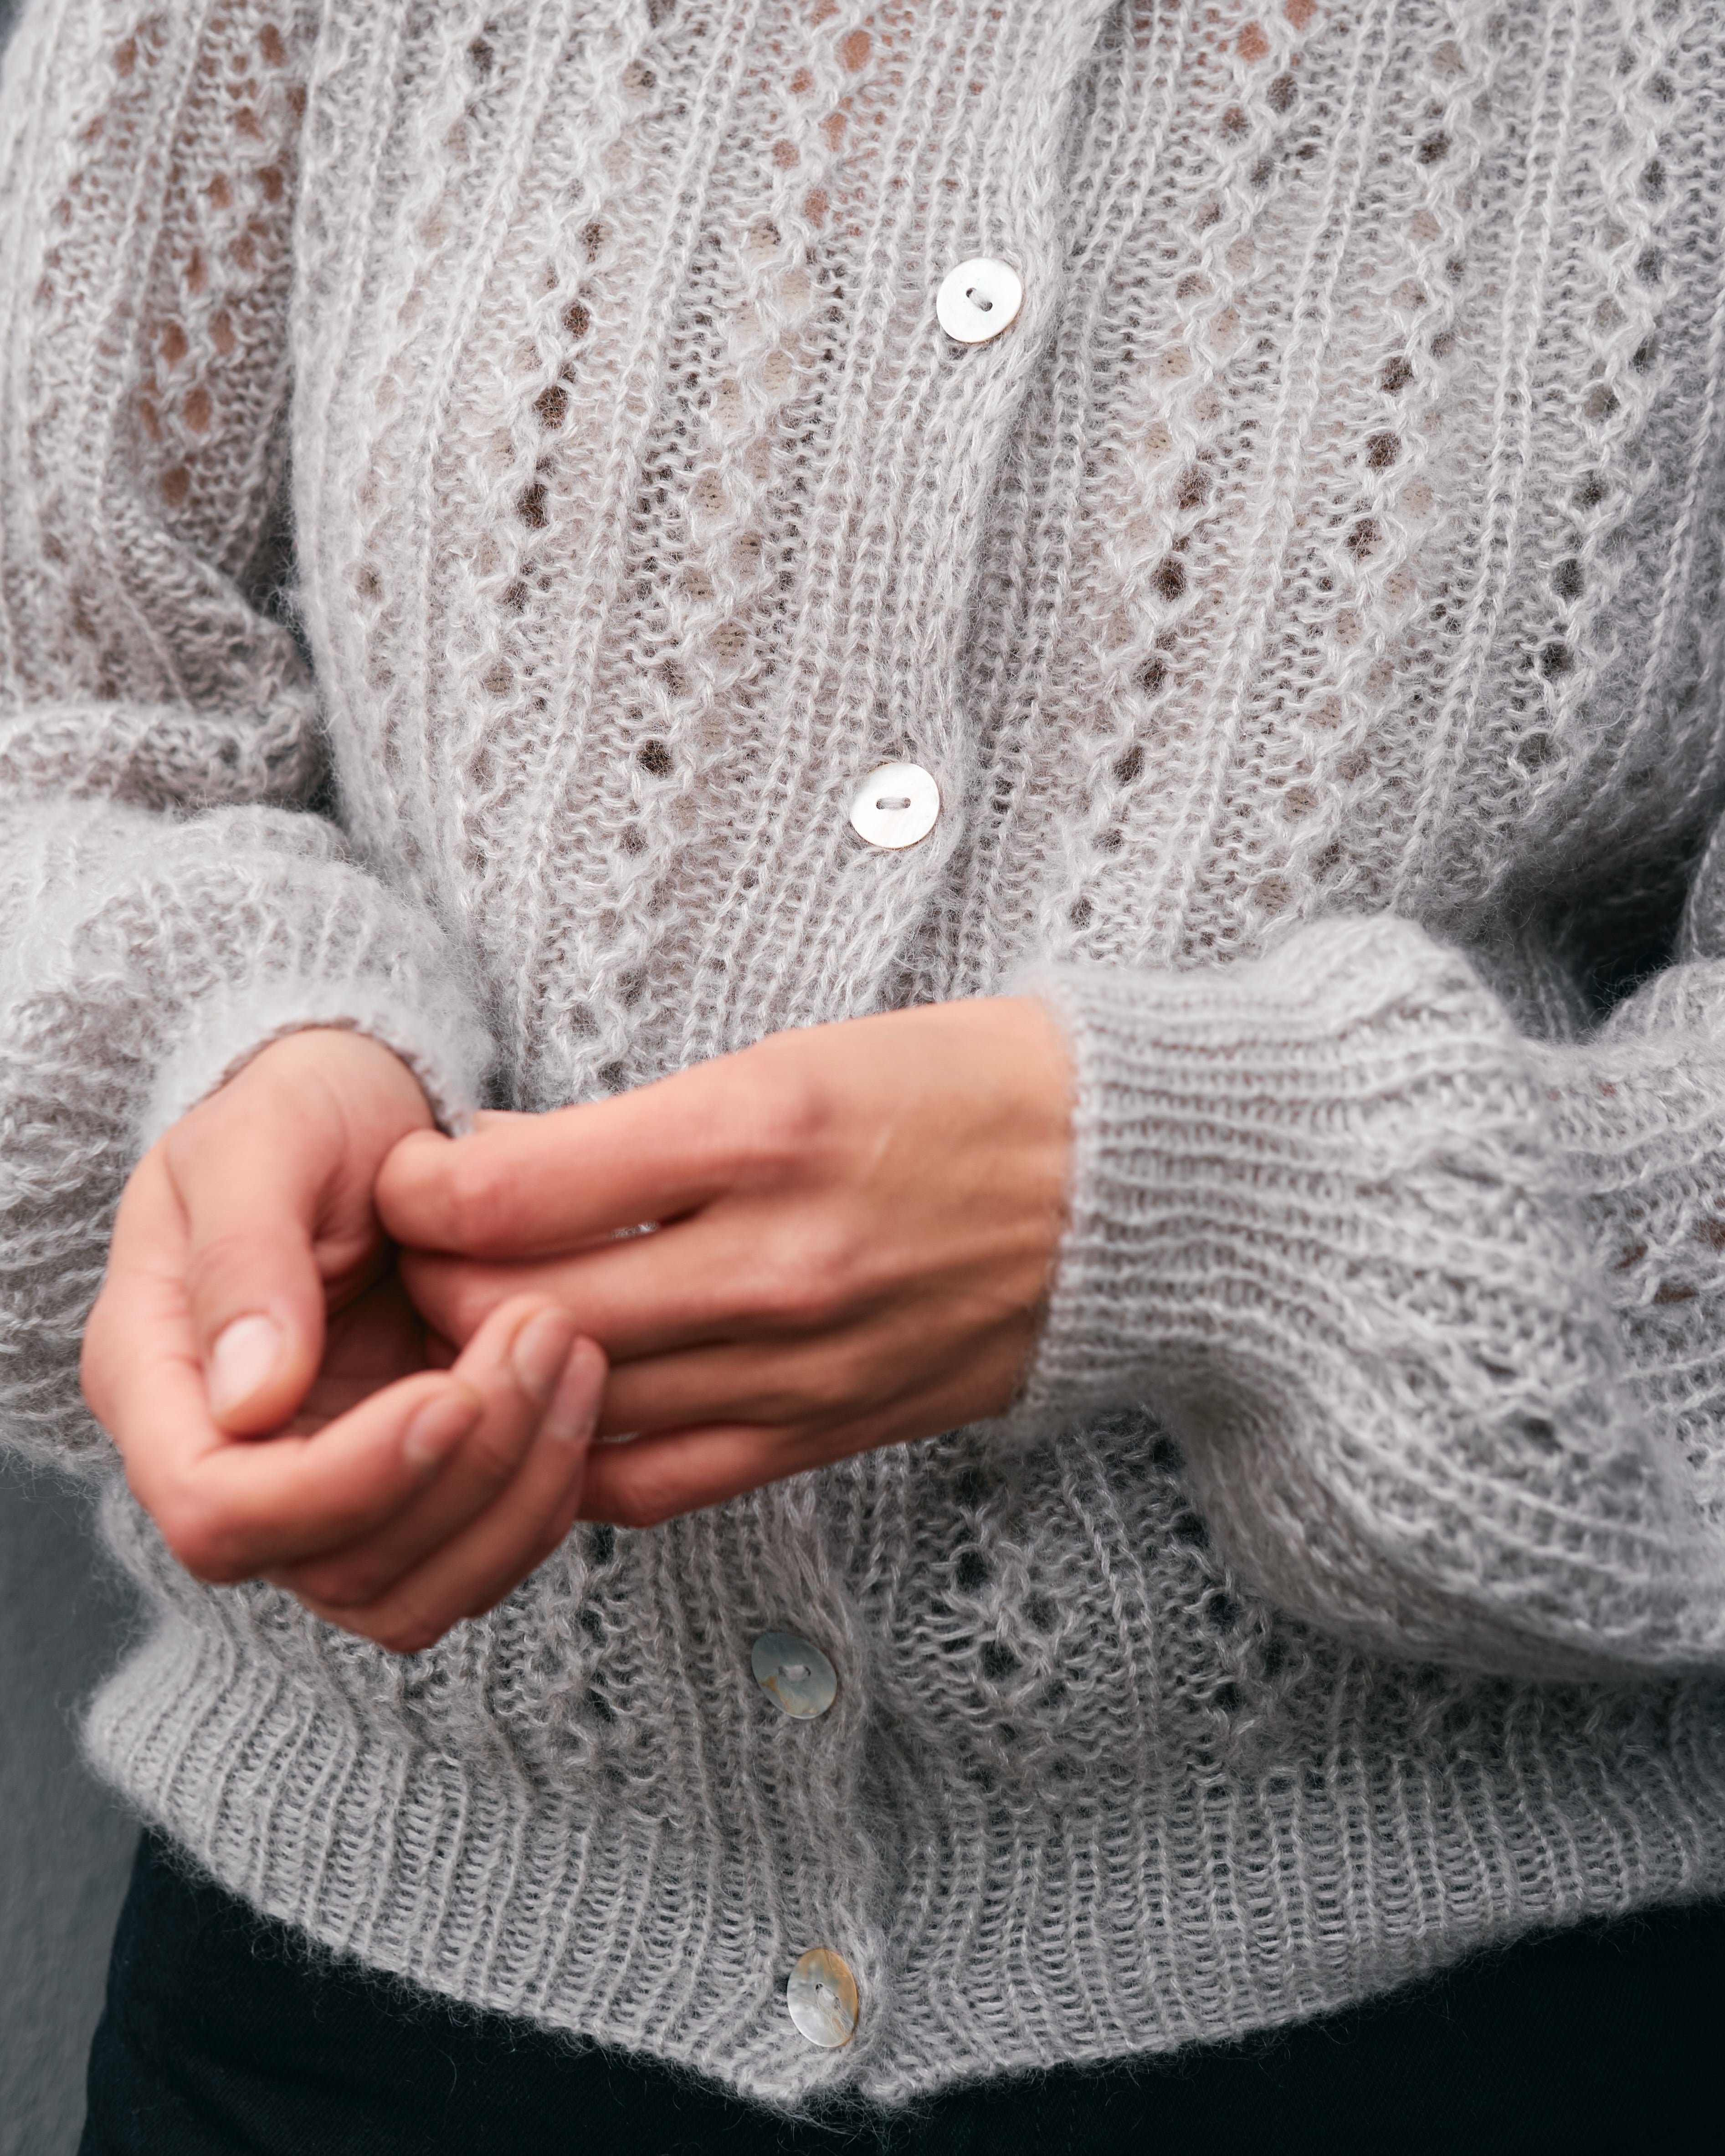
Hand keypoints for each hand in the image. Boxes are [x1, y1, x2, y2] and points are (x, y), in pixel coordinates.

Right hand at [81, 1028, 605, 1651]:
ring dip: (519, 1497)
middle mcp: (234, 1465)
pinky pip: (474, 1561)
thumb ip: (246, 1259)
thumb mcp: (260, 1140)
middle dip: (465, 1472)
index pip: (220, 1511)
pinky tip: (582, 1394)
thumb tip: (247, 1402)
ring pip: (415, 1593)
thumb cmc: (302, 1111)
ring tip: (578, 1355)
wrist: (368, 1112)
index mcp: (158, 1383)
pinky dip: (542, 1501)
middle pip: (335, 1565)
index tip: (451, 1391)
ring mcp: (325, 1494)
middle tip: (549, 1331)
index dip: (343, 1482)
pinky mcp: (412, 1492)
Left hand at [377, 998, 1071, 1525]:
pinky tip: (559, 1415)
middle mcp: (778, 1258)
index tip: (407, 1173)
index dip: (423, 1186)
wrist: (1133, 1188)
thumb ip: (644, 1124)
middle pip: (528, 1311)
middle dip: (438, 1286)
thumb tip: (495, 1160)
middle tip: (421, 1256)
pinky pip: (665, 1481)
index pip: (517, 1190)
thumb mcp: (802, 1053)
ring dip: (498, 1374)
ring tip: (474, 1331)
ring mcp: (807, 1363)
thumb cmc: (968, 1088)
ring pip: (583, 1403)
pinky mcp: (835, 1430)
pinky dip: (586, 1458)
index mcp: (765, 1128)